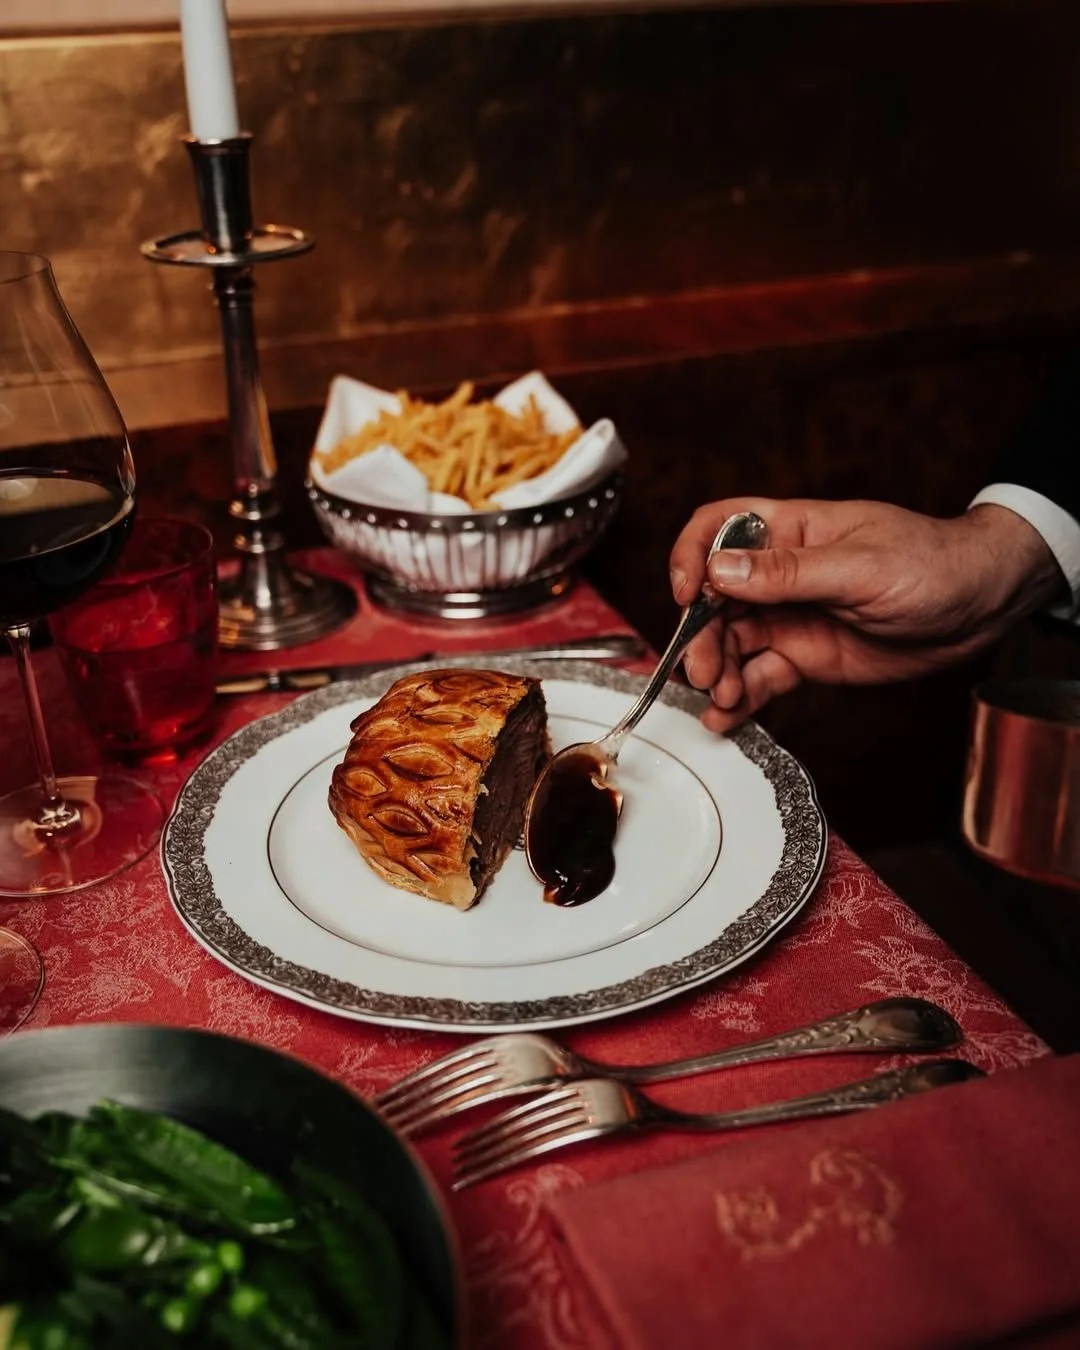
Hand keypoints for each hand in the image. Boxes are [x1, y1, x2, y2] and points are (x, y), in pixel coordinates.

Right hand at [669, 496, 1065, 731]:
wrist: (980, 608)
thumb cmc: (931, 564)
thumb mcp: (860, 566)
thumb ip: (788, 572)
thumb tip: (720, 571)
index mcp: (791, 532)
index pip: (719, 529)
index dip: (692, 557)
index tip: (688, 593)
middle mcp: (780, 574)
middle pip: (714, 598)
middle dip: (700, 635)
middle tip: (706, 670)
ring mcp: (790, 617)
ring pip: (730, 642)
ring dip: (717, 671)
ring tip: (721, 698)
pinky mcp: (805, 657)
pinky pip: (759, 676)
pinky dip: (738, 698)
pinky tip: (726, 717)